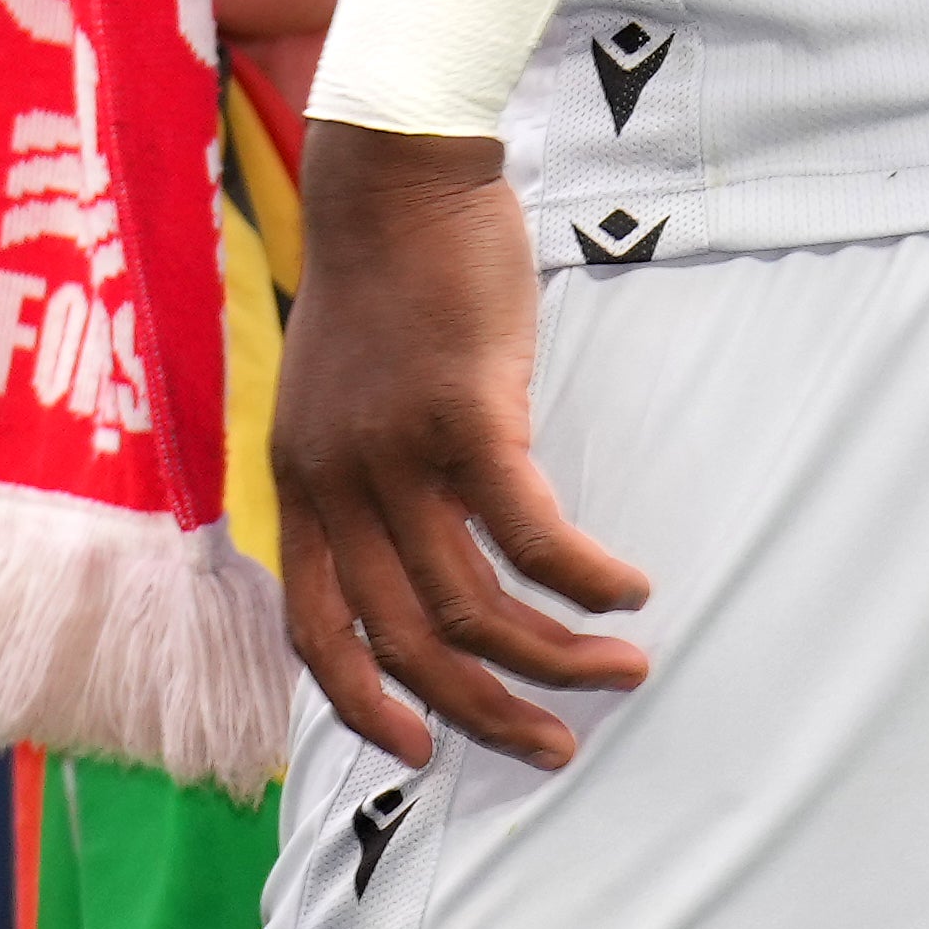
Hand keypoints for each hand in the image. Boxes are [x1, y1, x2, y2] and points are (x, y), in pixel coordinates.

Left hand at [271, 123, 649, 773]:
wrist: (391, 177)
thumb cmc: (383, 286)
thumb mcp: (340, 395)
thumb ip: (368, 477)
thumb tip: (427, 559)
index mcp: (302, 482)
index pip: (315, 628)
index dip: (365, 703)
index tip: (424, 751)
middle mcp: (335, 478)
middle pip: (406, 637)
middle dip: (485, 710)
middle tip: (556, 747)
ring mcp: (395, 448)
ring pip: (474, 602)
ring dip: (556, 656)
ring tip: (621, 669)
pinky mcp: (464, 411)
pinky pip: (532, 533)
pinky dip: (585, 580)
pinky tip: (627, 590)